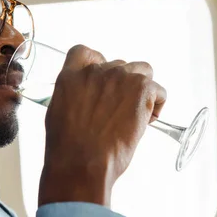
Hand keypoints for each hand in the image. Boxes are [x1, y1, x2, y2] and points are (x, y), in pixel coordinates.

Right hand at [38, 45, 165, 206]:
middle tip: (120, 111)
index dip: (98, 64)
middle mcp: (95, 71)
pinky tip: (146, 121)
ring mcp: (119, 77)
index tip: (103, 80)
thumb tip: (87, 99)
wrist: (82, 163)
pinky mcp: (142, 88)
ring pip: (142, 71)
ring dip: (142, 89)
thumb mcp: (58, 113)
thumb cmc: (69, 148)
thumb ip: (74, 96)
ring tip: (136, 113)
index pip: (85, 53)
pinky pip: (159, 90)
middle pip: (118, 66)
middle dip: (122, 85)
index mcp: (71, 76)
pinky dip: (157, 105)